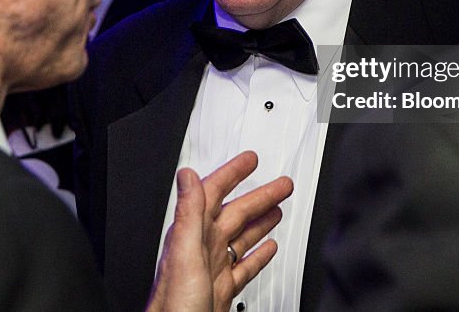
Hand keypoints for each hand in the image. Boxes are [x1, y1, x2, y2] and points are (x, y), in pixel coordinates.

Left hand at [145, 151, 293, 311]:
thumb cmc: (176, 305)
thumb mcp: (185, 252)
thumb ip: (188, 212)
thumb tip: (187, 174)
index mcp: (193, 234)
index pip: (214, 194)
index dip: (232, 174)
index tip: (250, 160)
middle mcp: (202, 248)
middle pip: (235, 213)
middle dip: (259, 196)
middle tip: (282, 184)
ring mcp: (212, 268)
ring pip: (241, 236)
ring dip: (260, 220)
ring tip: (278, 207)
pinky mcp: (221, 289)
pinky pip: (243, 265)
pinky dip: (257, 254)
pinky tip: (268, 248)